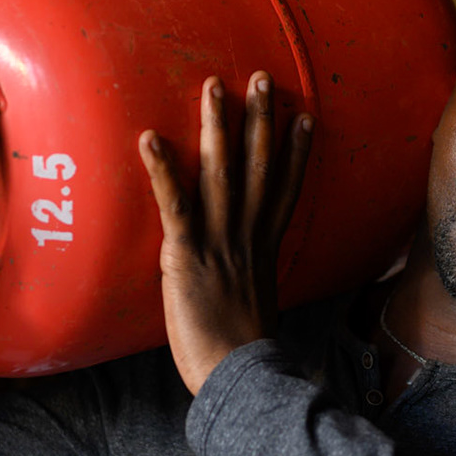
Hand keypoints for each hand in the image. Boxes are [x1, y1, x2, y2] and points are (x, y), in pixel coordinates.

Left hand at [140, 72, 312, 394]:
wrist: (237, 377)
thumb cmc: (241, 357)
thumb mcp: (256, 313)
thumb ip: (250, 288)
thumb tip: (245, 291)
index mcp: (264, 250)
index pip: (285, 191)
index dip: (296, 153)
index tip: (305, 119)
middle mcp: (246, 237)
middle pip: (259, 167)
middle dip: (262, 120)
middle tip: (264, 78)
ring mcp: (218, 242)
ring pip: (222, 172)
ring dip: (219, 126)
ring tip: (215, 86)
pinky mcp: (186, 254)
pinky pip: (174, 203)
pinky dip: (162, 169)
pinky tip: (150, 137)